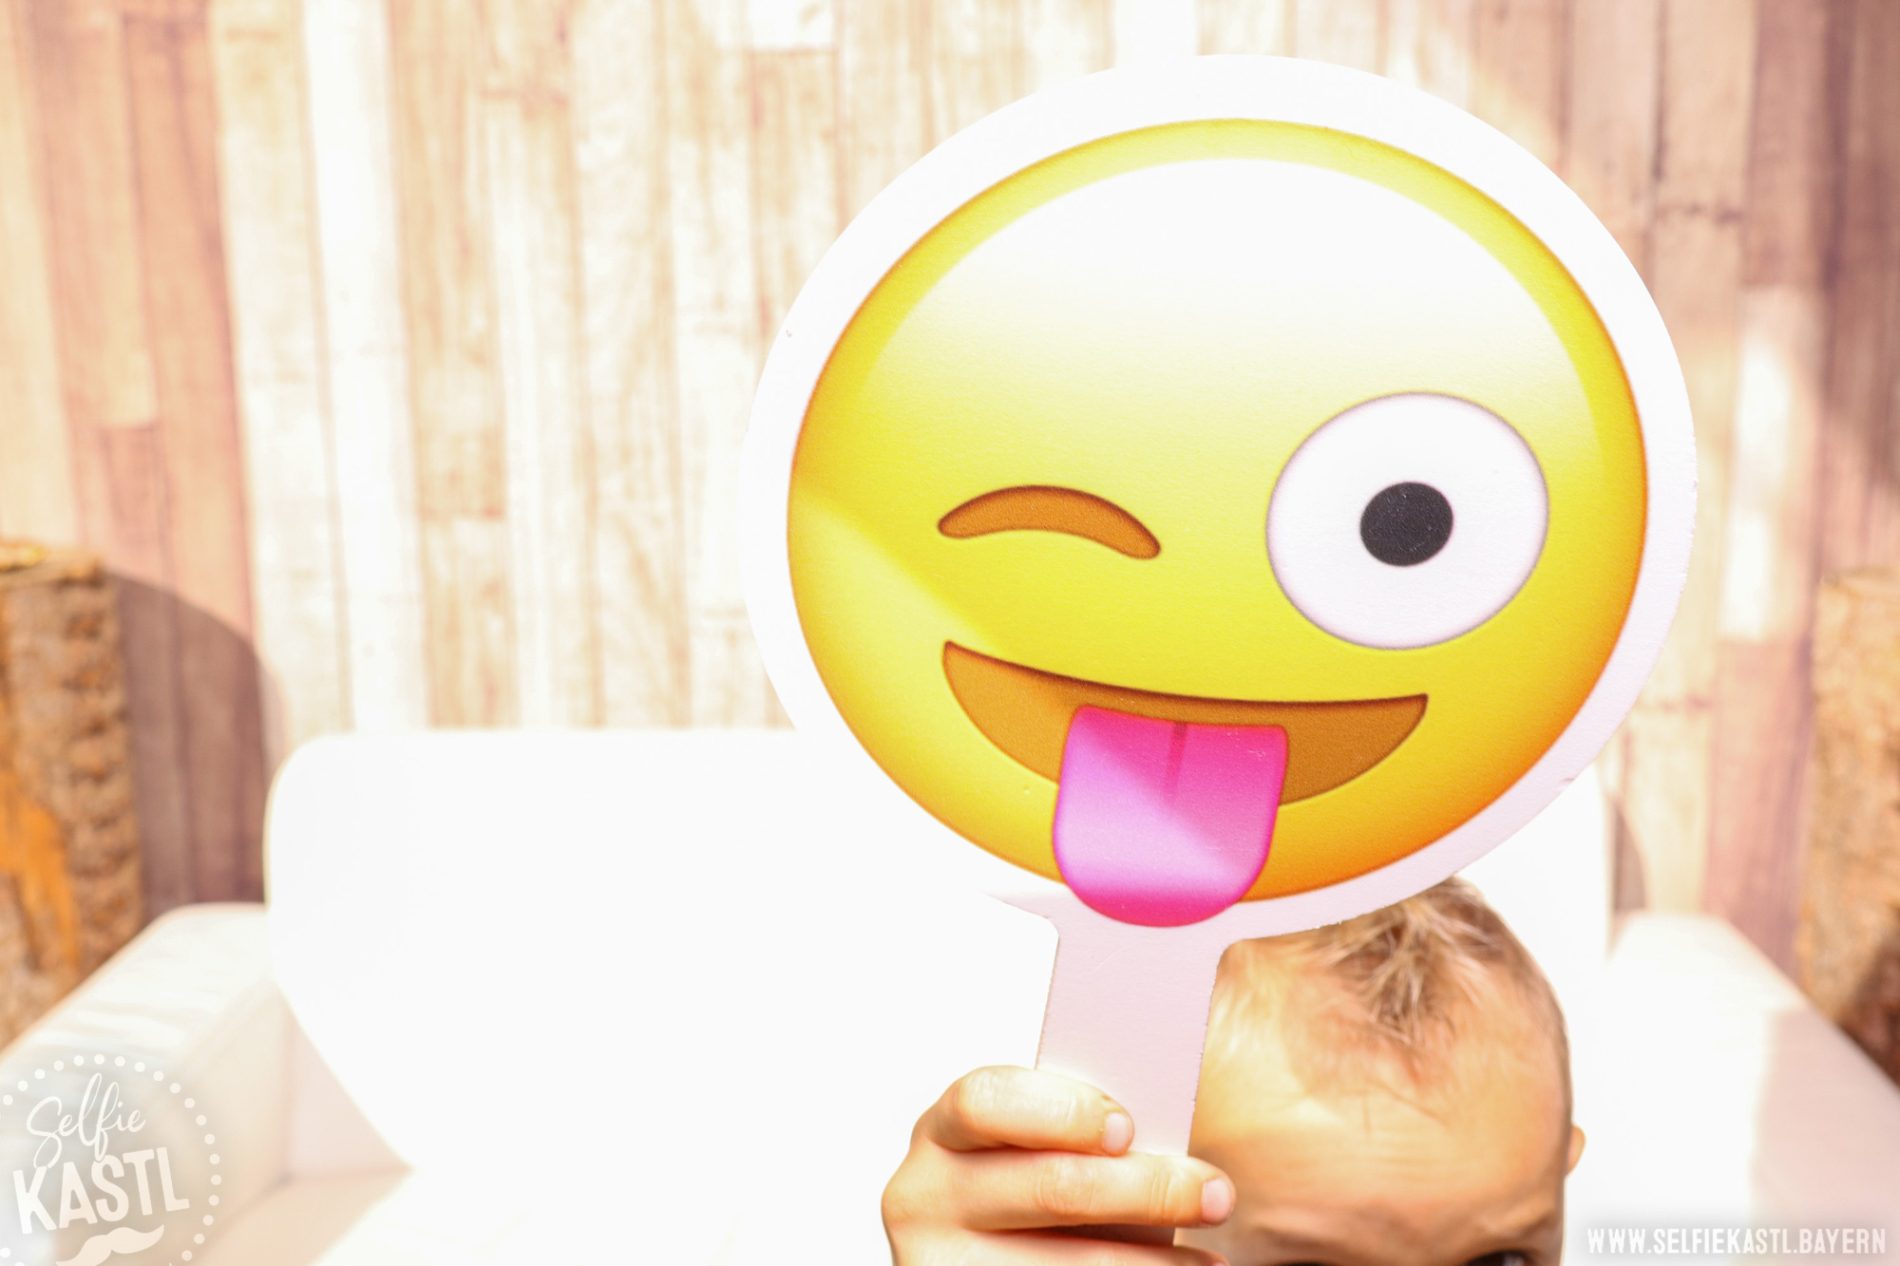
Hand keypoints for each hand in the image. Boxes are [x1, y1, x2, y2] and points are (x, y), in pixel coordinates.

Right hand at [882, 1066, 1233, 1263]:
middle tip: (1216, 1193)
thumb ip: (1075, 1121)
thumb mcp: (1029, 1145)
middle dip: (1147, 1190)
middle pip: (1049, 1187)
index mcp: (944, 1130)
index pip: (985, 1101)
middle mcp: (926, 1197)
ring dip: (1154, 1261)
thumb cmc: (1029, 1187)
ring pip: (1067, 1263)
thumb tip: (1165, 1094)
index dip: (1060, 1112)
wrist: (988, 1260)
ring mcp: (942, 1262)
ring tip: (1208, 1257)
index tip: (1127, 1127)